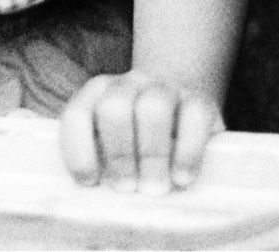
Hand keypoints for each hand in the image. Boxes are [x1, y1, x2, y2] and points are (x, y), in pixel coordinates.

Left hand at [58, 72, 224, 194]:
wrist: (181, 102)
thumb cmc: (139, 137)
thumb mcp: (114, 142)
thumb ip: (102, 159)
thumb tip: (101, 195)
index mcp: (98, 93)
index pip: (78, 114)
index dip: (79, 150)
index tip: (90, 182)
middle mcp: (129, 84)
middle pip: (115, 108)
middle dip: (119, 153)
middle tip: (126, 187)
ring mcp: (166, 88)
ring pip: (153, 108)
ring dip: (151, 154)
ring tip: (153, 187)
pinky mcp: (200, 99)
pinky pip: (194, 117)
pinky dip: (187, 151)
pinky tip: (181, 178)